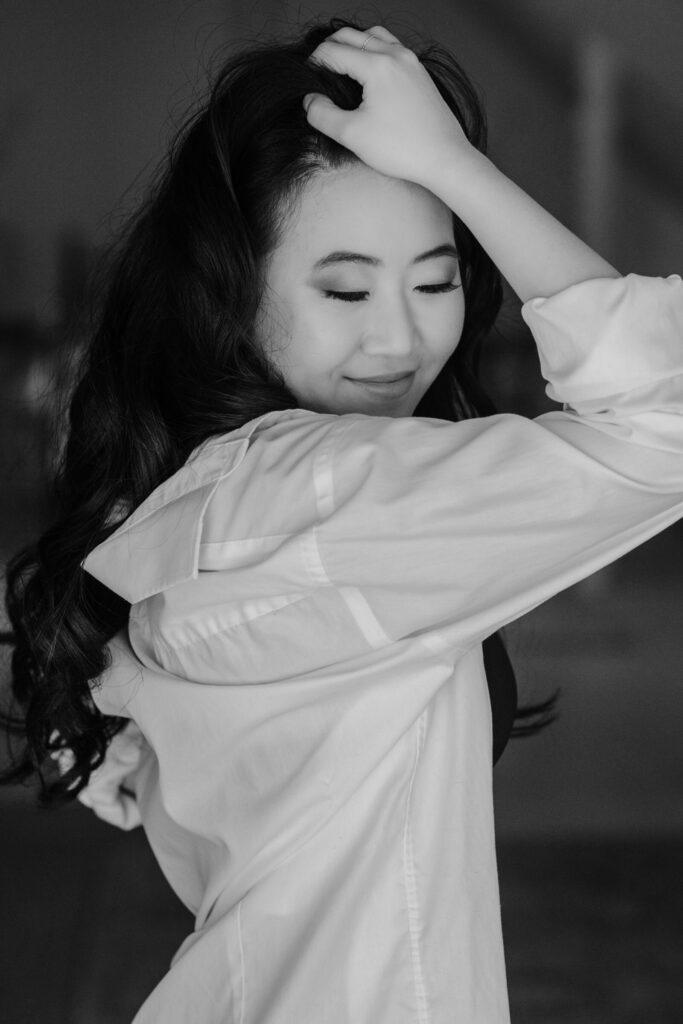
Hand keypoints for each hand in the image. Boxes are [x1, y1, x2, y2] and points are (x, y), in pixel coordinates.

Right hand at [304, 25, 472, 189]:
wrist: (444, 158)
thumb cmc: (402, 148)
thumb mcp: (352, 135)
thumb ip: (323, 115)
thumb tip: (310, 101)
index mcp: (377, 65)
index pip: (334, 51)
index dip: (314, 63)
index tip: (306, 79)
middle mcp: (395, 55)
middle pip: (352, 35)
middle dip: (330, 48)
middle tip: (318, 69)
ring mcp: (410, 61)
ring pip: (373, 36)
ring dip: (353, 44)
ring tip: (341, 65)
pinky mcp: (419, 72)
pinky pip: (391, 47)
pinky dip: (373, 49)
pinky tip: (368, 72)